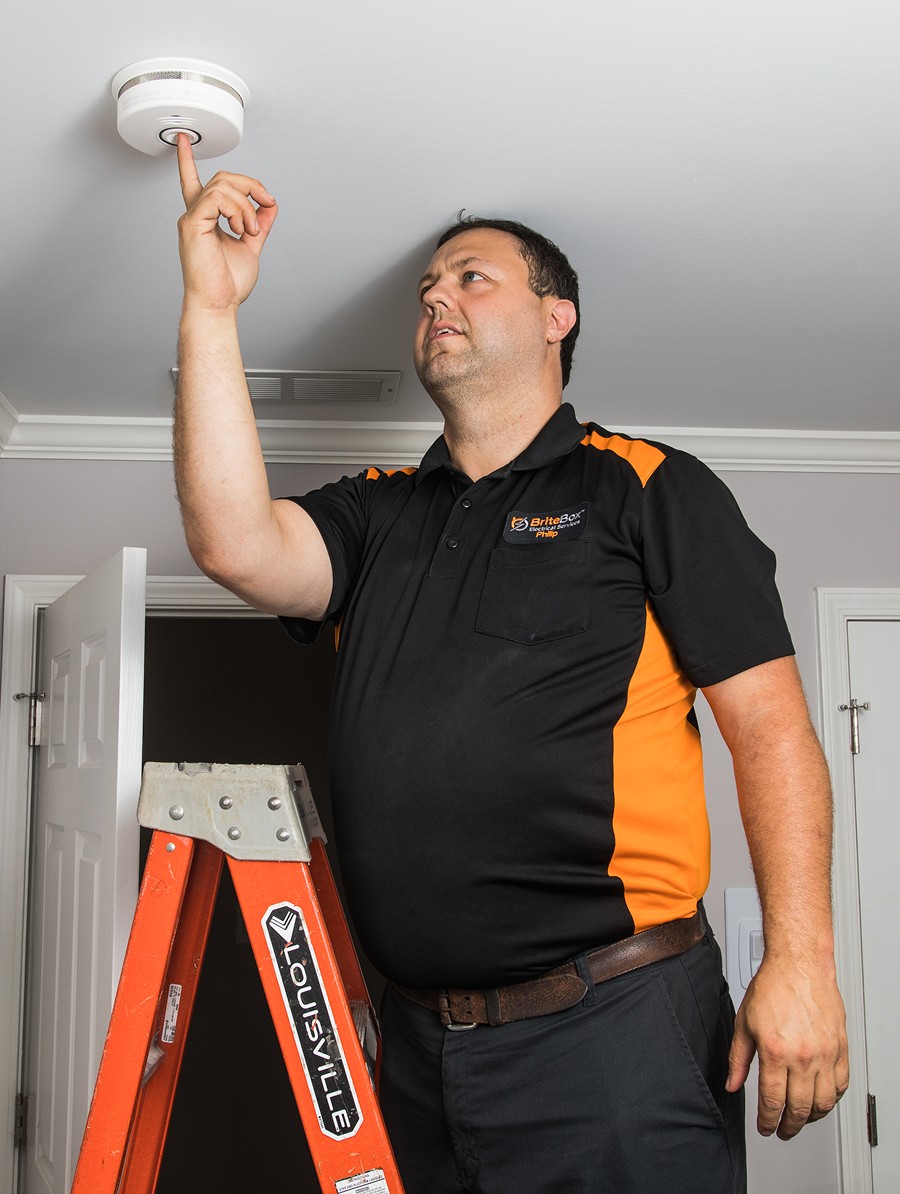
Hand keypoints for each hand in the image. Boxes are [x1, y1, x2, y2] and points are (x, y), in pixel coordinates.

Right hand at [176, 134, 277, 312]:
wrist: (219, 304)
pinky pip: (217, 198)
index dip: (187, 160)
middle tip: (266, 204)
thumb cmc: (227, 285)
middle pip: (223, 178)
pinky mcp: (193, 224)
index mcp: (206, 220)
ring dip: (246, 205)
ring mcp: (192, 218)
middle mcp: (196, 215)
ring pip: (223, 185)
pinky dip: (237, 210)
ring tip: (250, 229)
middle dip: (250, 185)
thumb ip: (259, 224)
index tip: (183, 141)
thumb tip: (269, 206)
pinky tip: (240, 228)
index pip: (194, 183)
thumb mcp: (251, 247)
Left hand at [726, 956, 848, 1139]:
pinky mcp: (840, 1048)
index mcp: (775, 1051)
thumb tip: (732, 1084)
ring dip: (811, 1117)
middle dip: (789, 1126)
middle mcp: (803, 1056)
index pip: (773, 1101)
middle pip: (799, 1108)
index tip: (765, 1127)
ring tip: (801, 1118)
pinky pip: (841, 1085)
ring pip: (824, 1102)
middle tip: (782, 1130)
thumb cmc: (772, 987)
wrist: (799, 965)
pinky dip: (832, 1099)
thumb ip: (738, 1059)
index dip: (767, 1121)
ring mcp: (825, 1053)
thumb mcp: (744, 1023)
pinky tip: (821, 1099)